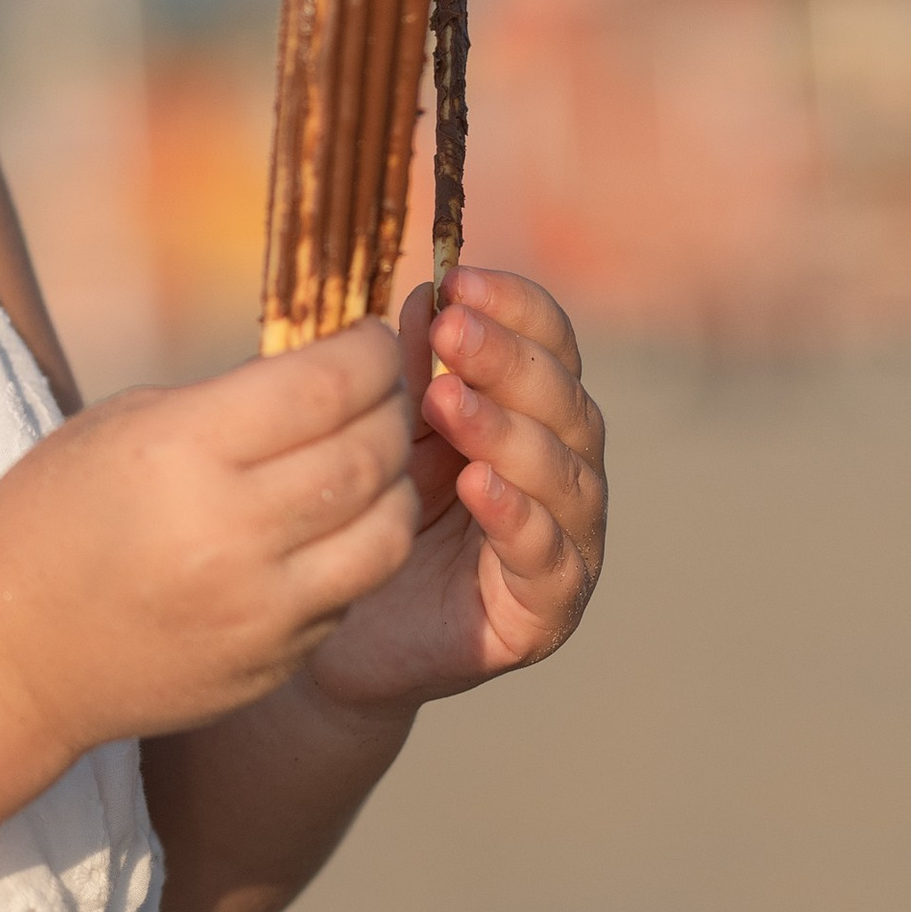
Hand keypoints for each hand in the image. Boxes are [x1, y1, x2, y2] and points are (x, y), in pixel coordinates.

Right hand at [0, 320, 421, 767]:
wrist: (9, 659)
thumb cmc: (50, 520)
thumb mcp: (119, 426)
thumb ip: (223, 401)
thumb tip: (319, 371)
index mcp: (181, 452)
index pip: (323, 386)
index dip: (366, 352)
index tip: (369, 337)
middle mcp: (230, 531)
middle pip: (368, 453)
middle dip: (393, 409)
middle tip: (385, 391)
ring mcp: (258, 608)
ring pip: (386, 532)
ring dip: (396, 484)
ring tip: (376, 460)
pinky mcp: (273, 662)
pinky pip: (351, 593)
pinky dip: (358, 550)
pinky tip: (331, 527)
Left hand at [306, 266, 605, 713]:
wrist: (343, 633)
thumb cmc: (373, 514)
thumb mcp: (389, 431)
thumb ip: (414, 370)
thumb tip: (429, 294)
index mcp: (535, 415)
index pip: (551, 346)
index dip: (515, 308)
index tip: (460, 277)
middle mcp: (566, 472)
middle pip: (562, 402)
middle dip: (507, 360)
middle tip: (451, 334)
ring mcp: (567, 541)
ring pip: (562, 475)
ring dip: (506, 432)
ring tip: (447, 406)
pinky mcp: (548, 609)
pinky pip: (546, 558)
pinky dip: (517, 519)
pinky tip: (478, 488)